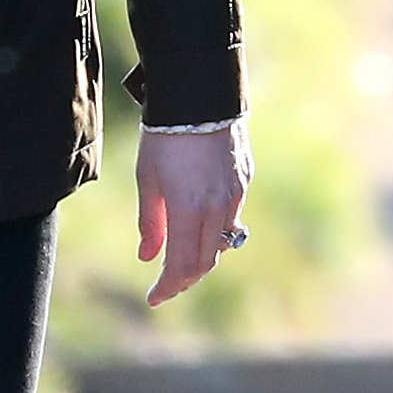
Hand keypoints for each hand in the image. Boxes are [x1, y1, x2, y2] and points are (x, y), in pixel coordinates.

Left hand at [135, 125, 250, 308]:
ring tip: (181, 260)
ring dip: (202, 258)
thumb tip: (147, 258)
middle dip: (185, 279)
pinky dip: (215, 232)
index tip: (153, 297)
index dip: (168, 287)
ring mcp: (236, 194)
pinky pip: (232, 218)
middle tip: (166, 285)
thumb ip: (151, 222)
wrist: (200, 95)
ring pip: (222, 242)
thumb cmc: (165, 136)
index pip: (182, 266)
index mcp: (189, 209)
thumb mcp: (148, 179)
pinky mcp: (245, 180)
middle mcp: (218, 208)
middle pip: (206, 261)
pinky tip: (199, 227)